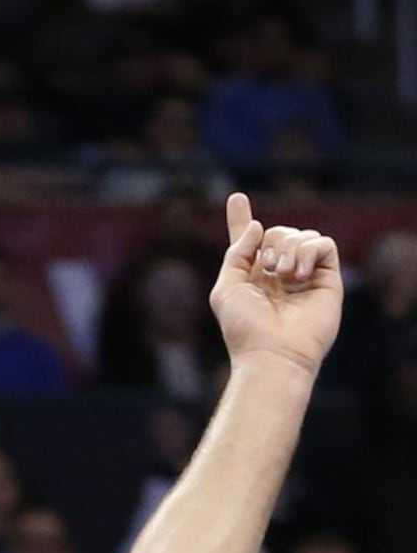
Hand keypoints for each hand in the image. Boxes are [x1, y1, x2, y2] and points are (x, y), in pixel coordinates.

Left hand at [209, 193, 341, 375]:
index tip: (236, 198)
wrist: (273, 353)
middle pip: (276, 232)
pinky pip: (322, 243)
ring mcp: (304, 276)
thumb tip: (257, 226)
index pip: (250, 244)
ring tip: (284, 275)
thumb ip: (236, 254)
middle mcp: (279, 275)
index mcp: (253, 278)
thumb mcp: (226, 288)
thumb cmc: (245, 329)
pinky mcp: (326, 278)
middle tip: (268, 269)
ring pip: (301, 235)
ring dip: (288, 247)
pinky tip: (298, 274)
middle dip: (271, 241)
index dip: (241, 221)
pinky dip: (308, 250)